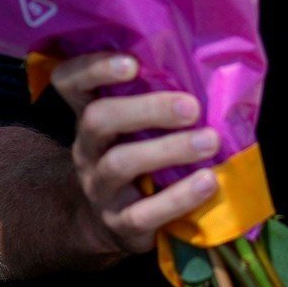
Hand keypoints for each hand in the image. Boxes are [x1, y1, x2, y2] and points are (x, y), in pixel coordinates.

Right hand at [50, 53, 218, 253]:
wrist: (122, 222)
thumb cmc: (148, 155)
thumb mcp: (145, 126)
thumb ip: (164, 98)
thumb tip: (218, 70)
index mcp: (93, 114)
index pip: (69, 81)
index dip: (92, 68)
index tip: (132, 63)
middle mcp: (88, 148)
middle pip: (98, 119)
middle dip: (147, 109)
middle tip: (192, 107)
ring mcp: (99, 187)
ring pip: (119, 163)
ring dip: (169, 150)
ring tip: (210, 142)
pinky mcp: (119, 224)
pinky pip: (142, 213)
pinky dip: (179, 197)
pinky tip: (208, 182)